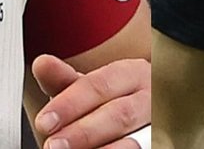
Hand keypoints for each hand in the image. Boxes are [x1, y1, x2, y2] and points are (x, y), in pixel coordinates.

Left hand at [31, 53, 149, 148]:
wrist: (151, 116)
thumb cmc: (116, 100)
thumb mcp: (91, 87)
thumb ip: (65, 80)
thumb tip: (42, 64)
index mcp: (131, 74)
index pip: (99, 86)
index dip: (70, 104)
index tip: (45, 122)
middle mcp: (150, 99)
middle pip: (119, 114)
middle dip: (84, 132)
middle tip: (54, 146)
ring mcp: (159, 125)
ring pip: (136, 139)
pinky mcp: (161, 142)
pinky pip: (146, 148)